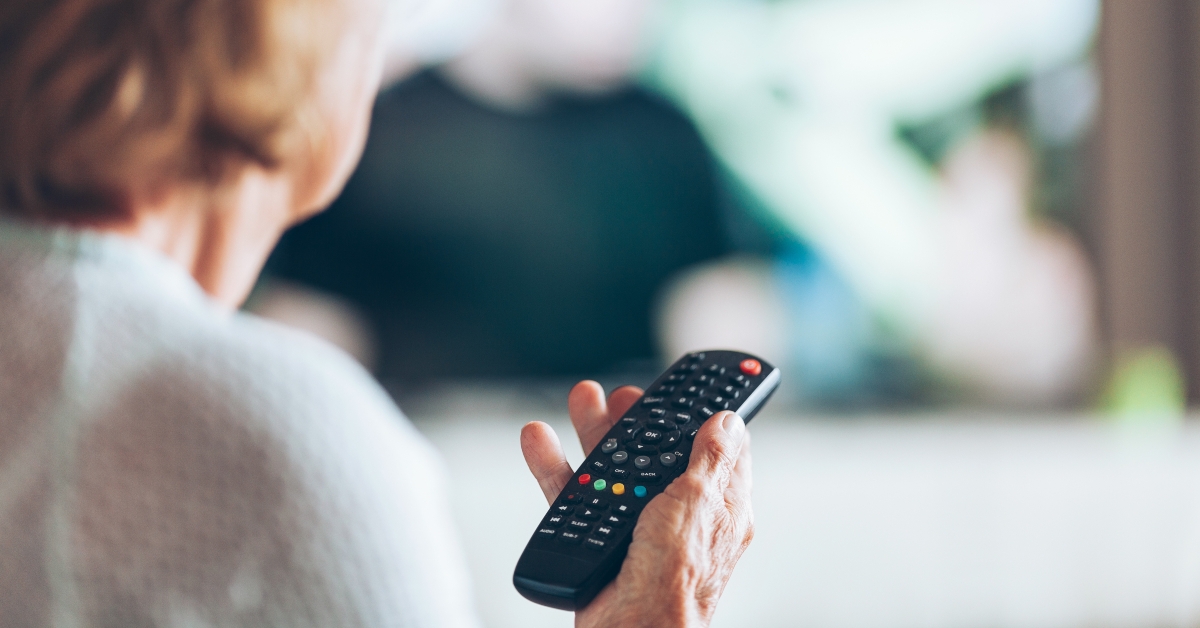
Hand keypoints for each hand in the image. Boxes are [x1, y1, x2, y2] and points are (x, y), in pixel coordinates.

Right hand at [521, 381, 753, 627]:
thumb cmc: (675, 581)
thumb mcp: (698, 503)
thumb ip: (710, 459)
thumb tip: (729, 422)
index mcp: (717, 504)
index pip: (717, 451)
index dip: (700, 417)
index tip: (685, 391)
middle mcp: (679, 514)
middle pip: (657, 453)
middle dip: (636, 420)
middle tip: (620, 395)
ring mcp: (640, 528)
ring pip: (614, 470)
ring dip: (594, 433)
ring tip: (582, 399)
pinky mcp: (604, 542)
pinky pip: (577, 497)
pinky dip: (556, 469)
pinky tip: (541, 441)